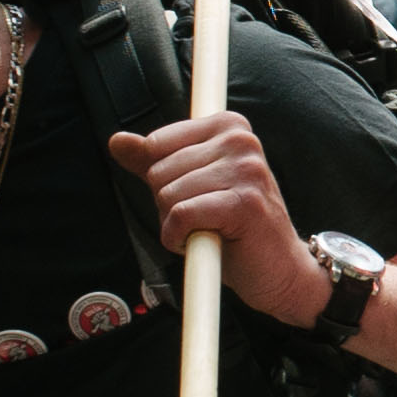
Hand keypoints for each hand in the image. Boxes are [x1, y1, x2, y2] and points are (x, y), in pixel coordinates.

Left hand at [106, 112, 324, 326]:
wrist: (280, 270)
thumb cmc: (235, 227)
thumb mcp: (191, 186)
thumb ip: (154, 160)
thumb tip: (117, 140)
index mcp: (229, 126)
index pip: (156, 144)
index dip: (163, 181)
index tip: (196, 194)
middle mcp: (241, 140)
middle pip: (159, 171)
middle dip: (169, 205)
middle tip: (204, 219)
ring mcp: (246, 170)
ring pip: (168, 195)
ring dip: (176, 225)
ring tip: (209, 231)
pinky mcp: (244, 202)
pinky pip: (181, 215)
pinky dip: (181, 238)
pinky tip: (204, 243)